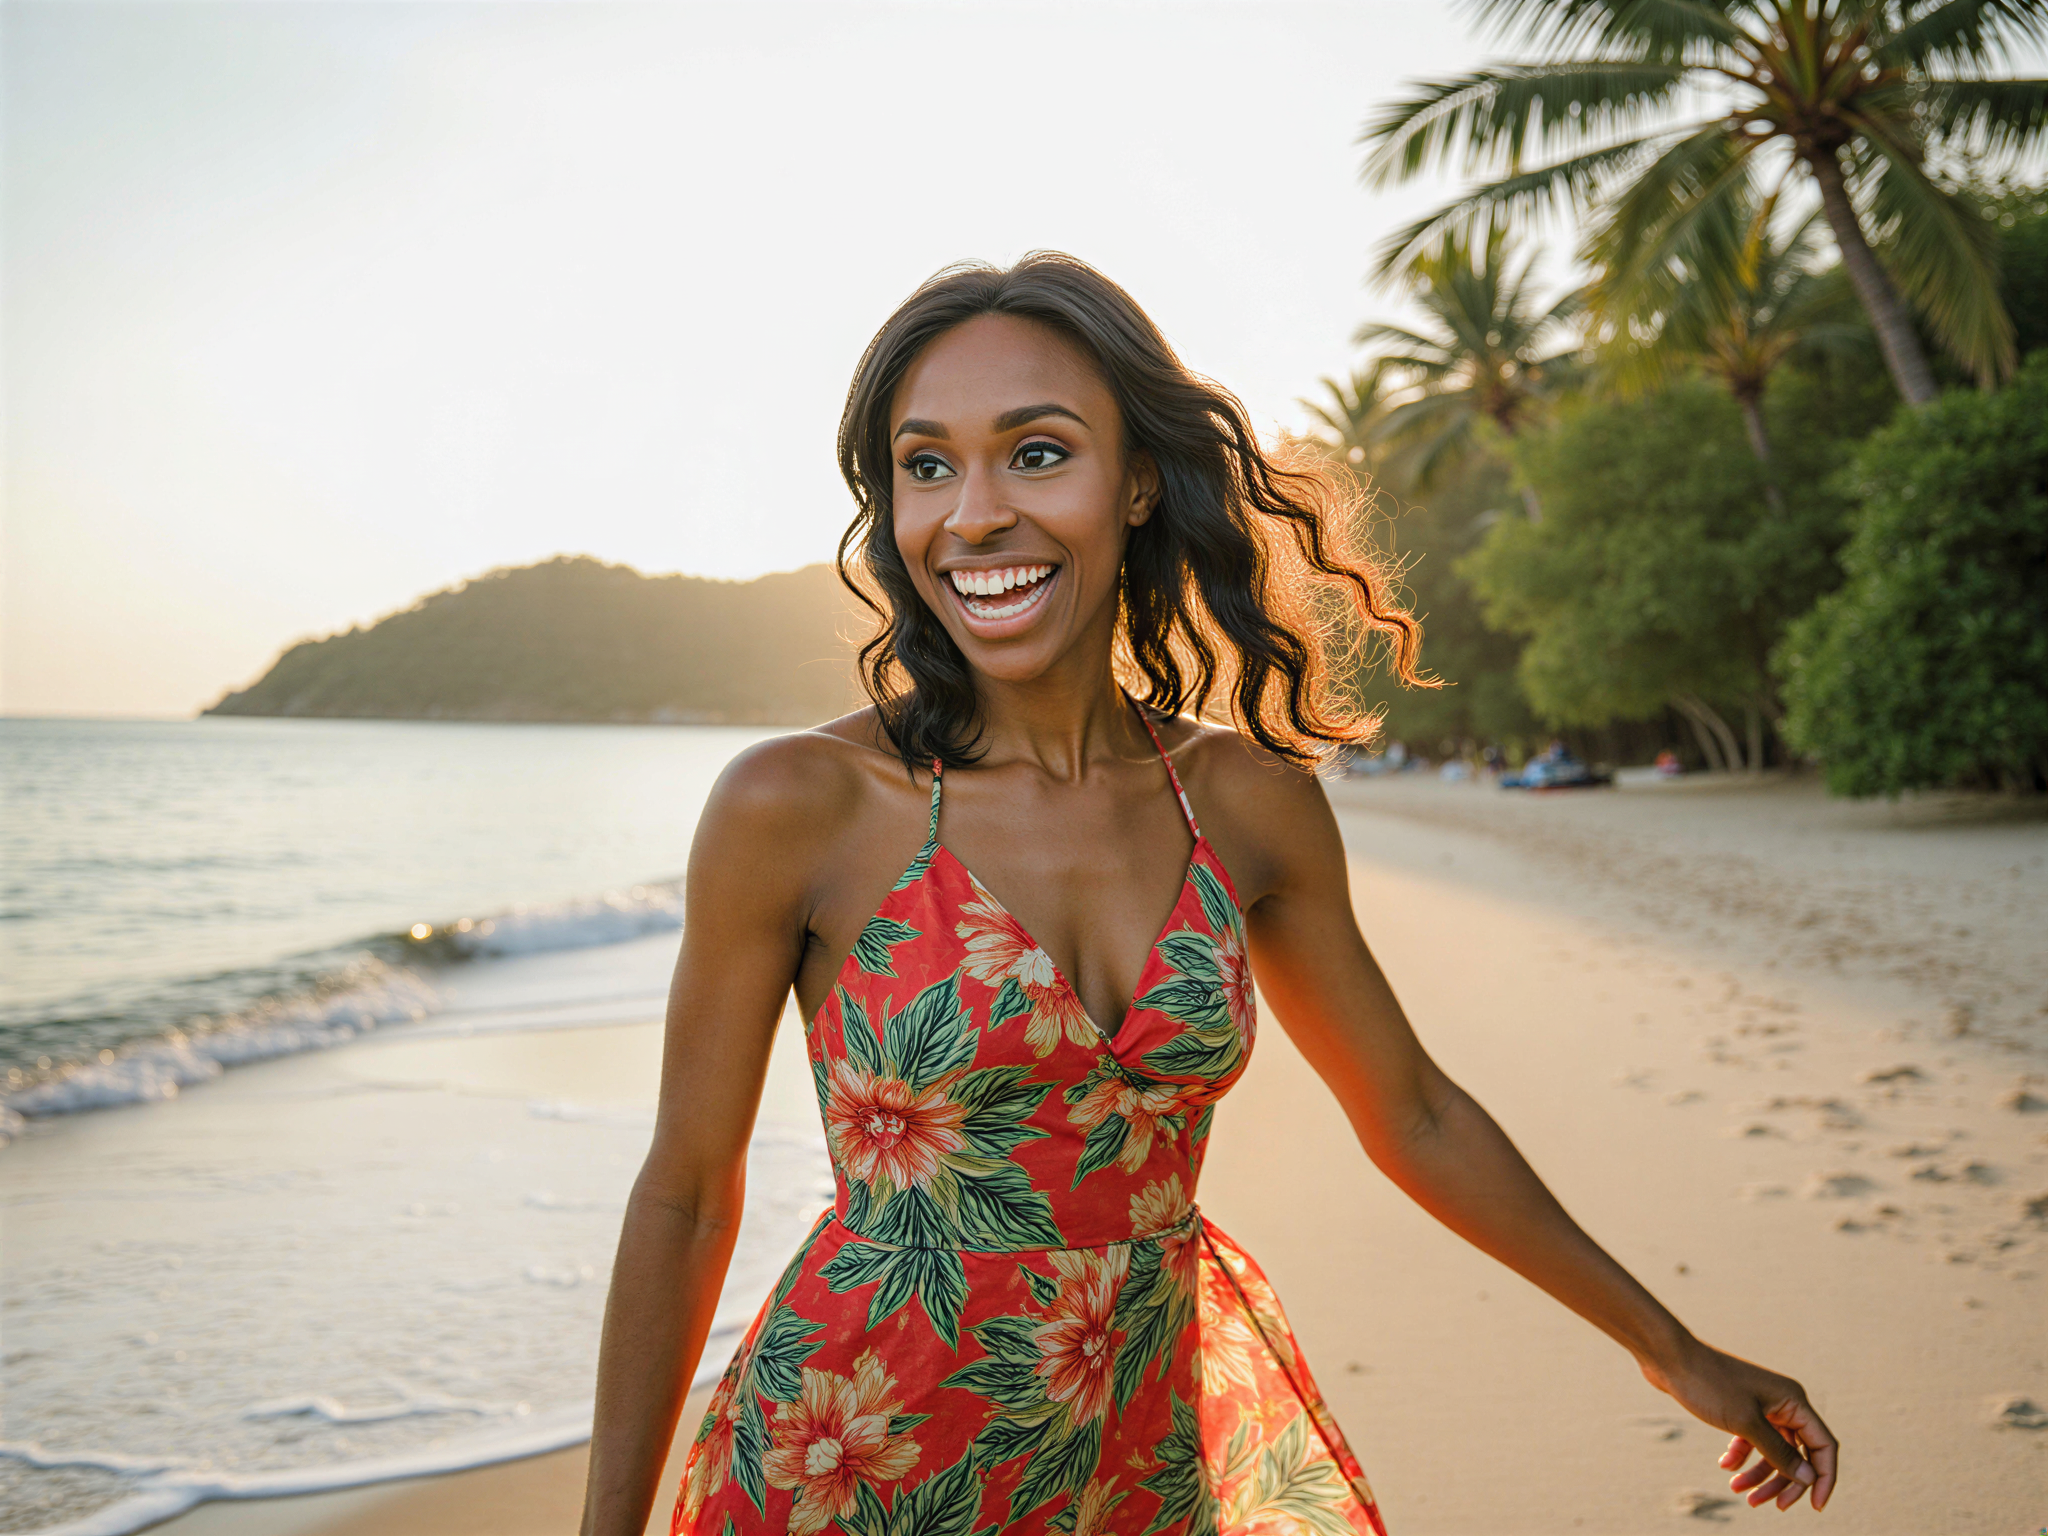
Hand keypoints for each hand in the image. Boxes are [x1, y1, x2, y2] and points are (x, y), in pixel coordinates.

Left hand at [1640, 1340, 1837, 1511]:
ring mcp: (1762, 1405)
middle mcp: (1783, 1402)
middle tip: (1763, 1503)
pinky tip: (1725, 1465)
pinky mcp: (1740, 1409)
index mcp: (1793, 1400)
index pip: (1823, 1445)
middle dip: (1783, 1481)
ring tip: (1737, 1490)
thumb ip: (1779, 1452)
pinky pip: (1752, 1441)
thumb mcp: (1746, 1423)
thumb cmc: (1708, 1384)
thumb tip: (1809, 1479)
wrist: (1668, 1357)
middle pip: (1798, 1453)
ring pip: (1773, 1450)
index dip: (1824, 1478)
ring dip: (1759, 1473)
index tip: (1815, 1507)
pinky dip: (1741, 1456)